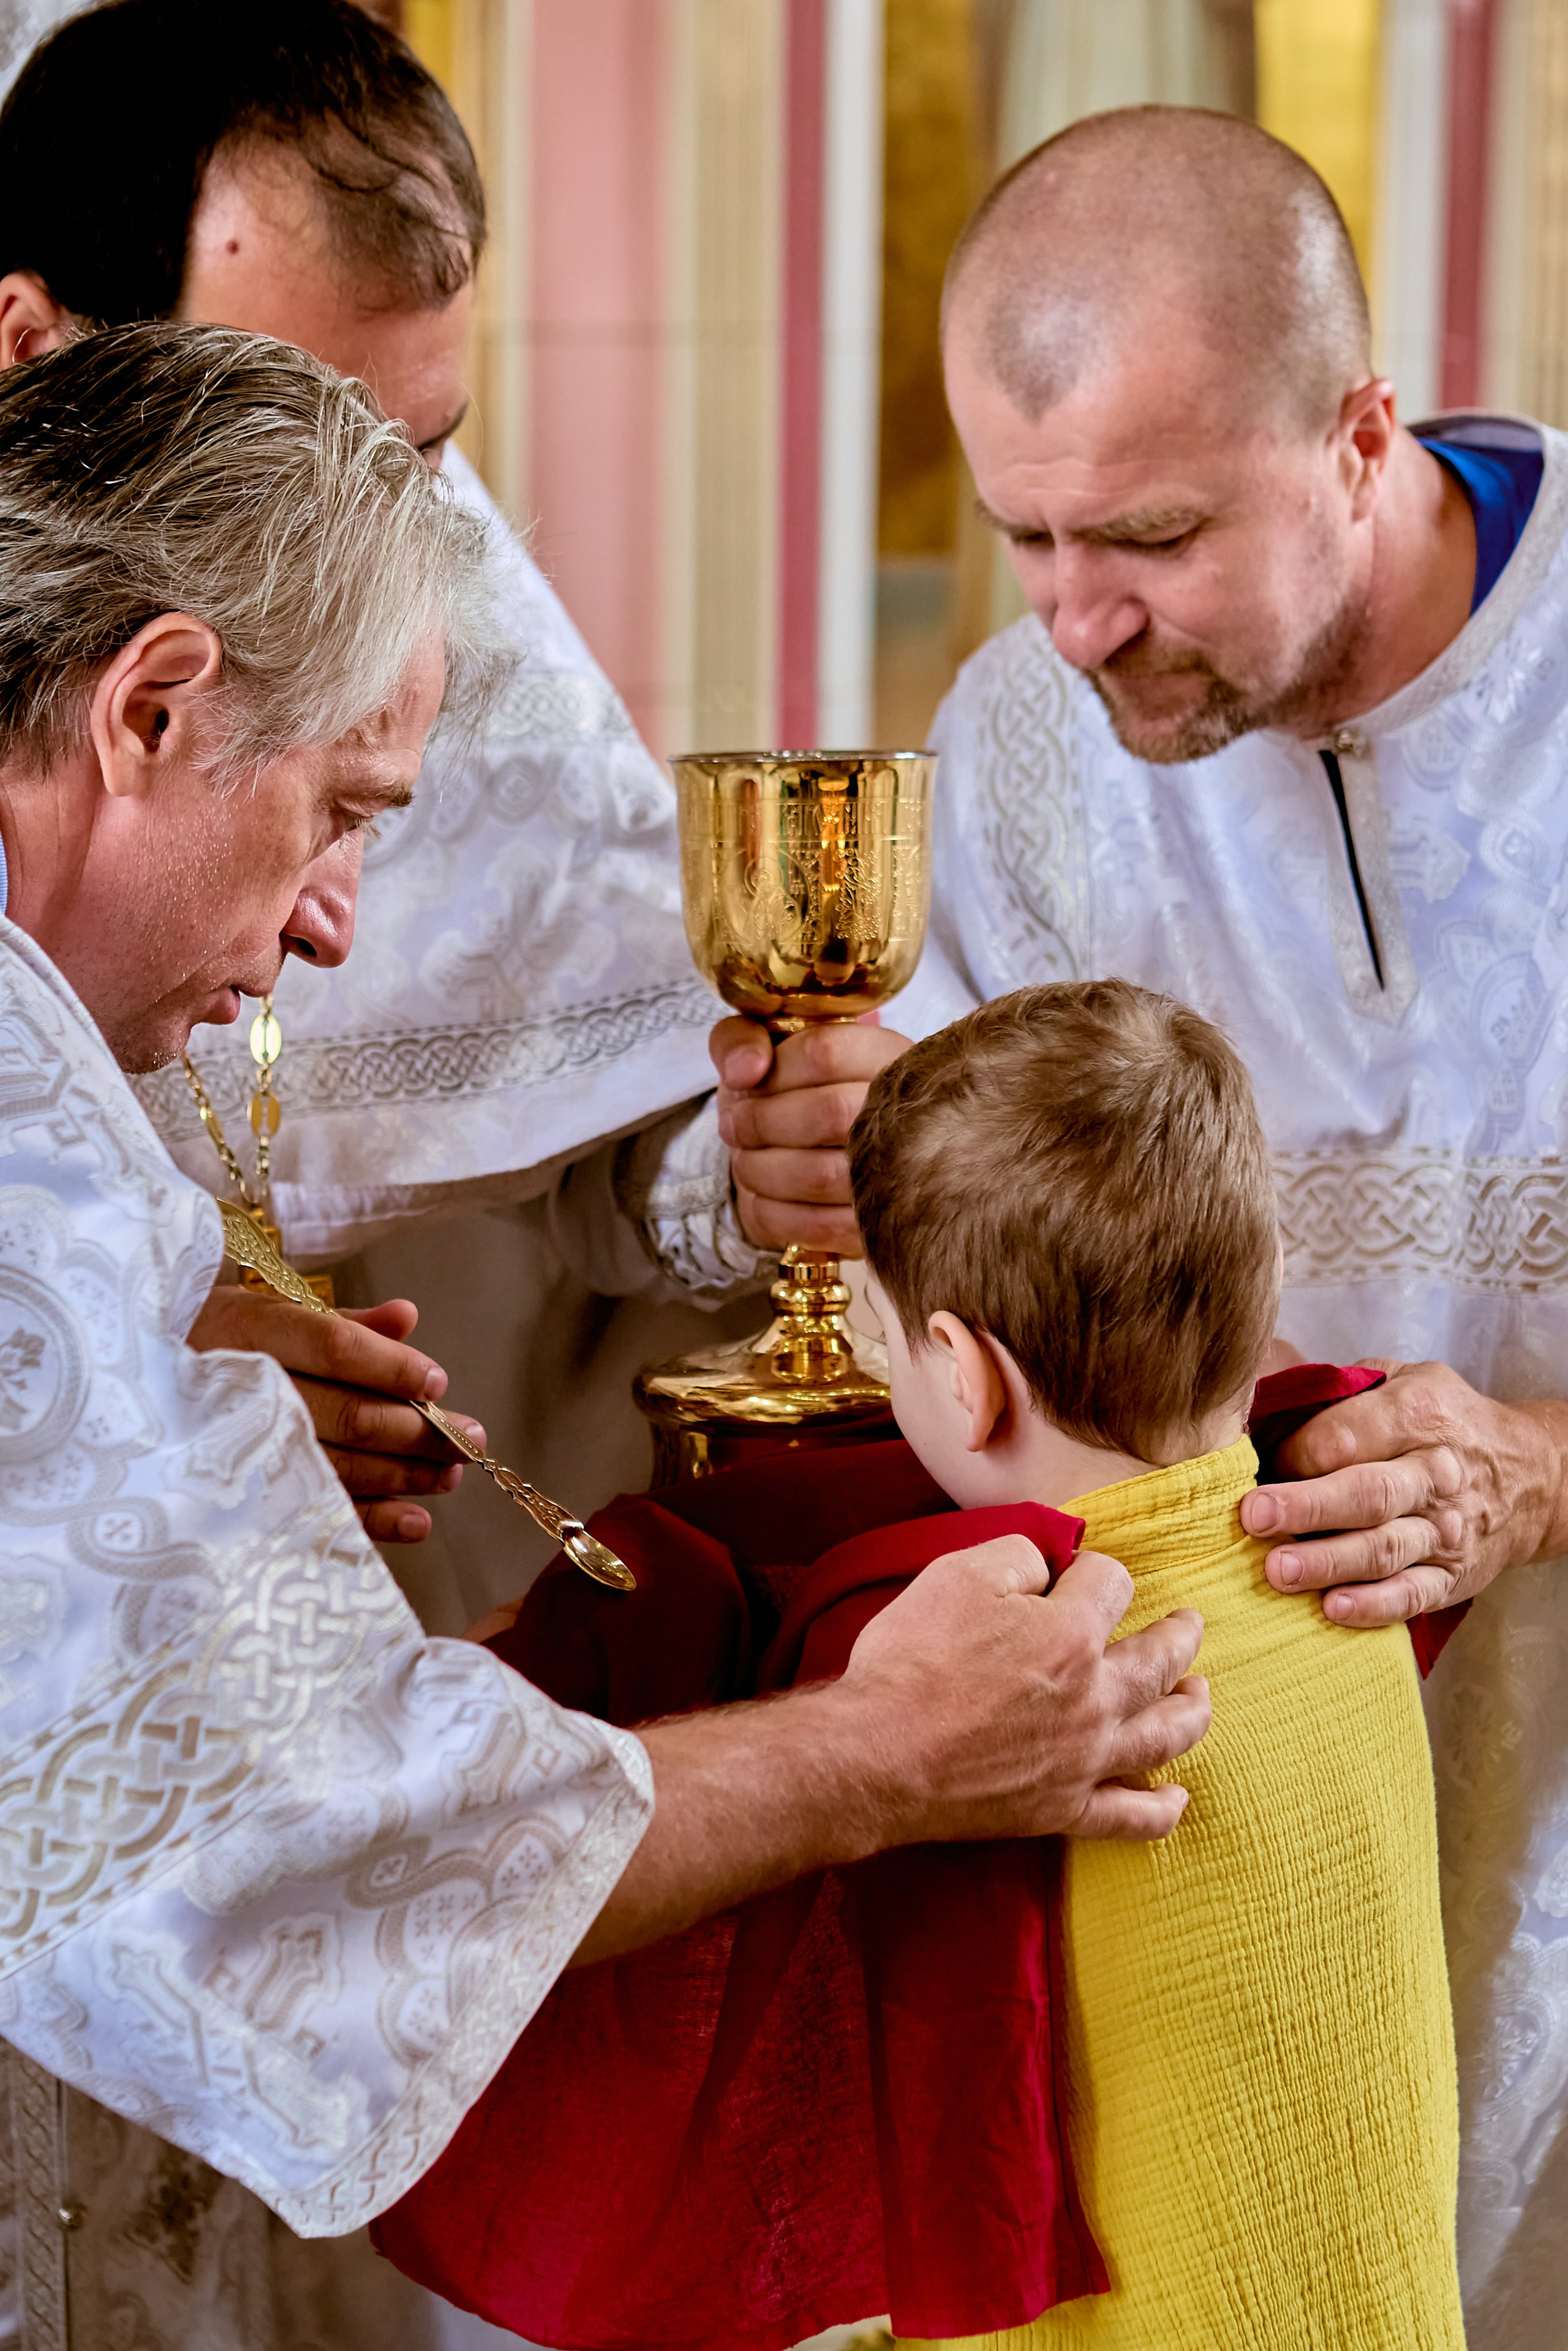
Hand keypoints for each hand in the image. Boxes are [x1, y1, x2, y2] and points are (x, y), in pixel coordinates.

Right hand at [187, 1283, 484, 1544]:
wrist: (124, 1389)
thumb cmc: (209, 1343)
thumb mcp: (261, 1314)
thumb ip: (339, 1323)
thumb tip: (408, 1318)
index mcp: (246, 1332)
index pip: (332, 1348)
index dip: (390, 1367)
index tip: (438, 1382)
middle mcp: (241, 1391)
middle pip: (346, 1415)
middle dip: (418, 1431)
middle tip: (468, 1438)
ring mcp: (237, 1451)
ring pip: (338, 1467)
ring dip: (404, 1475)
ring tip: (450, 1475)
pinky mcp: (240, 1499)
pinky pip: (315, 1511)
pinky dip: (372, 1521)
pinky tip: (416, 1521)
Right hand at [574, 1533, 1207, 1962]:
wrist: (874, 1755)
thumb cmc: (911, 1661)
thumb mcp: (955, 1574)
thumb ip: (1016, 1555)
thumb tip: (1047, 1567)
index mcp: (1072, 1634)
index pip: (1112, 1583)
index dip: (1095, 1570)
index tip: (1078, 1573)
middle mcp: (1095, 1697)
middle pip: (1160, 1659)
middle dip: (1180, 1635)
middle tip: (1190, 1623)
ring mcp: (1085, 1759)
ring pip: (1165, 1735)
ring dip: (1191, 1710)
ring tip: (1201, 1693)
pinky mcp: (1063, 1810)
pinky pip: (1131, 1817)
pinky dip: (1161, 1809)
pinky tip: (1177, 1798)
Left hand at [711, 1015, 911, 1253]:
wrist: (811, 1153)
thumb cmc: (789, 1091)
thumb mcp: (760, 1047)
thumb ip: (740, 1039)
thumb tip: (744, 1071)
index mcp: (885, 1055)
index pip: (826, 1051)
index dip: (773, 1071)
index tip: (746, 1085)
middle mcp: (907, 1113)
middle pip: (831, 1112)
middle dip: (762, 1123)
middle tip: (734, 1128)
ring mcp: (901, 1177)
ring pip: (822, 1175)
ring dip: (762, 1169)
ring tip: (746, 1159)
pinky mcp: (876, 1229)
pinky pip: (819, 1228)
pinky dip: (772, 1212)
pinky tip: (762, 1195)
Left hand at [1240, 1357, 1567, 1624]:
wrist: (1528, 1476)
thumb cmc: (1441, 1423)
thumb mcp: (1403, 1380)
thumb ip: (1339, 1389)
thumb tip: (1261, 1396)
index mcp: (1416, 1415)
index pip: (1344, 1437)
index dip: (1294, 1453)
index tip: (1253, 1467)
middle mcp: (1434, 1473)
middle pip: (1366, 1492)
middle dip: (1307, 1506)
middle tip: (1254, 1516)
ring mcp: (1446, 1530)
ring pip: (1384, 1548)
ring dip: (1328, 1562)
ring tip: (1278, 1570)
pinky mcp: (1453, 1576)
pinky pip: (1412, 1594)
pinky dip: (1374, 1605)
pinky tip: (1334, 1609)